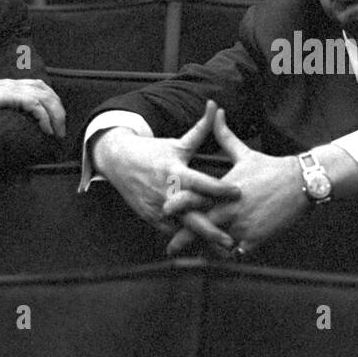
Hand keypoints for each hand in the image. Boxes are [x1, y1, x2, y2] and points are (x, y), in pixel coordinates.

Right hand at [0, 79, 65, 136]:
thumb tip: (6, 127)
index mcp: (4, 86)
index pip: (37, 86)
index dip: (51, 102)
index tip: (55, 121)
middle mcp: (8, 83)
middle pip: (46, 90)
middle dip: (58, 110)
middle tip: (61, 129)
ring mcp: (6, 88)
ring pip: (44, 96)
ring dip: (55, 115)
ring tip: (57, 132)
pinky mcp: (3, 96)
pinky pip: (33, 104)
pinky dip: (44, 116)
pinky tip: (46, 129)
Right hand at [92, 100, 240, 238]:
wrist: (119, 161)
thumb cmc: (155, 151)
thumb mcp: (178, 142)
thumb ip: (201, 128)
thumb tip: (216, 105)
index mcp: (175, 172)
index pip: (201, 182)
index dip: (219, 188)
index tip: (238, 193)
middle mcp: (166, 192)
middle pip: (191, 215)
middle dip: (211, 230)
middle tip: (231, 241)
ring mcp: (157, 208)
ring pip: (181, 228)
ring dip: (201, 240)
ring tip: (223, 251)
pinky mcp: (151, 219)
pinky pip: (171, 232)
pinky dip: (186, 239)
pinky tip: (204, 248)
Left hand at [162, 108, 307, 256]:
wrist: (300, 182)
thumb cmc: (270, 167)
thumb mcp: (244, 152)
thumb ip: (224, 135)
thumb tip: (216, 111)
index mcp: (221, 189)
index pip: (191, 199)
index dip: (175, 206)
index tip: (163, 211)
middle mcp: (228, 209)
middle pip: (197, 228)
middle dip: (181, 239)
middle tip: (170, 247)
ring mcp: (241, 226)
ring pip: (215, 245)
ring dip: (208, 248)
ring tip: (199, 253)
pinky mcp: (255, 239)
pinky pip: (236, 253)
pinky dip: (230, 254)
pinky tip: (226, 253)